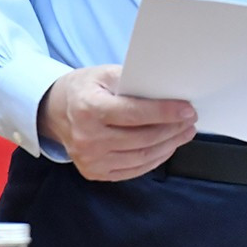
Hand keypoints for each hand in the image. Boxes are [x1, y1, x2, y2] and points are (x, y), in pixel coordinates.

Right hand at [36, 65, 197, 180]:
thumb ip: (132, 81)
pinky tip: (167, 147)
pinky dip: (155, 159)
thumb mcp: (104, 74)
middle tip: (190, 120)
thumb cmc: (85, 89)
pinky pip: (133, 169)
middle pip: (142, 138)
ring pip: (141, 157)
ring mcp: (90, 160)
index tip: (187, 110)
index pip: (134, 114)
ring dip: (168, 145)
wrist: (56, 112)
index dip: (164, 113)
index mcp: (88, 109)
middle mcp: (87, 138)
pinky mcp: (95, 172)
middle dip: (172, 129)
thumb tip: (167, 91)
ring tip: (184, 133)